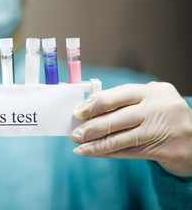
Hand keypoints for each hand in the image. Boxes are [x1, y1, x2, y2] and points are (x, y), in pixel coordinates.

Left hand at [71, 82, 191, 177]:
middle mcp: (161, 107)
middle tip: (75, 134)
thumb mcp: (151, 104)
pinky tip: (92, 153)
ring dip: (96, 143)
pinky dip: (107, 153)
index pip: (119, 94)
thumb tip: (88, 108)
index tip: (78, 112)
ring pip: (122, 137)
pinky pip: (129, 152)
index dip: (96, 104)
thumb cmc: (164, 119)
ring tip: (79, 146)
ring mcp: (166, 128)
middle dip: (92, 126)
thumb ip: (126, 103)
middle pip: (118, 117)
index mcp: (155, 91)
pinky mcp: (168, 150)